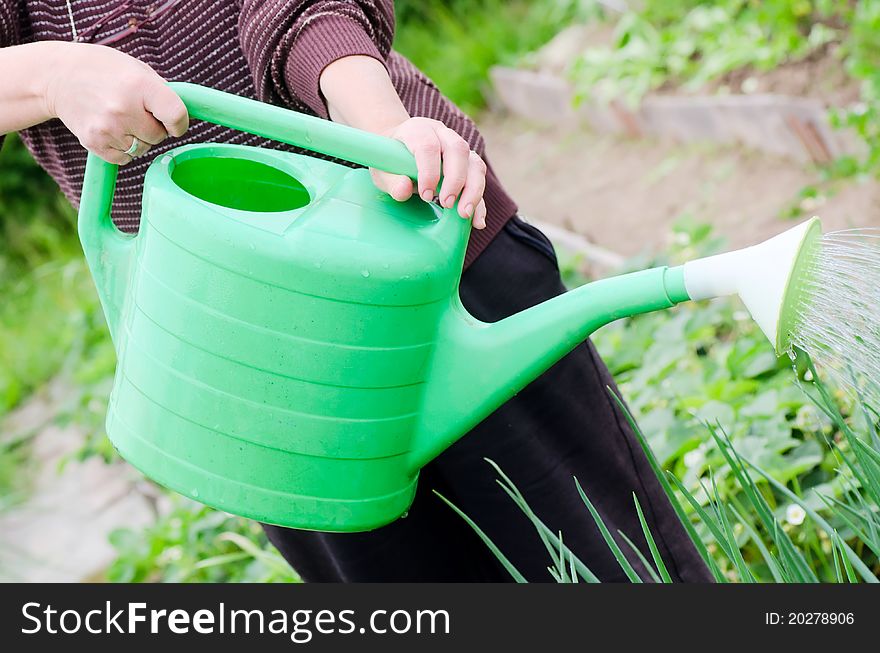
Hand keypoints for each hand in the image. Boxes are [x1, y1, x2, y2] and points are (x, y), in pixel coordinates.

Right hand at [43, 43, 187, 164]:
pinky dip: (122, 148)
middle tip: (136, 112)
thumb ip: (164, 93)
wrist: (57, 76)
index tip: (173, 123)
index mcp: (140, 86)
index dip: (180, 123)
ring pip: (142, 149)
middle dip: (153, 128)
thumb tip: (189, 117)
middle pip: (158, 136)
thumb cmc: (105, 70)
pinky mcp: (94, 142)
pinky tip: (110, 128)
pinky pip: (124, 158)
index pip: (176, 116)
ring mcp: (107, 128)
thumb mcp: (137, 69)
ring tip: (120, 117)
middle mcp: (123, 109)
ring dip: (137, 138)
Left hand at [371, 117, 487, 228]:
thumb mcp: (382, 170)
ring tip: (464, 214)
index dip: (429, 171)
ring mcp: (457, 147)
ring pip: (475, 163)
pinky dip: (479, 200)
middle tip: (447, 204)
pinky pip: (479, 179)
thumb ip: (391, 181)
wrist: (399, 148)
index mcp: (418, 130)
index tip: (426, 195)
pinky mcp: (467, 162)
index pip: (428, 146)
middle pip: (458, 150)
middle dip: (455, 180)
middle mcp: (442, 134)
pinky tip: (477, 220)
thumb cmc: (390, 160)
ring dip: (473, 190)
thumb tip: (404, 189)